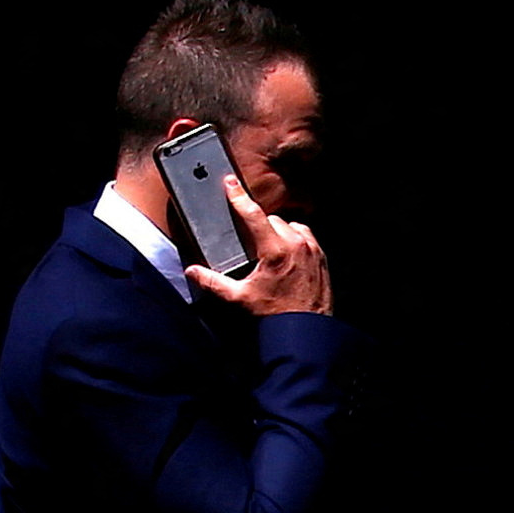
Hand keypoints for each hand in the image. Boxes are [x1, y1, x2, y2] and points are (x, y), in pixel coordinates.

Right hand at [189, 170, 331, 316]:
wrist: (306, 330)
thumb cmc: (275, 314)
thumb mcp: (240, 298)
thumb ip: (214, 282)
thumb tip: (192, 272)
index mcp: (274, 250)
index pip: (253, 214)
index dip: (239, 196)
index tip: (230, 183)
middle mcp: (295, 244)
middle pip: (272, 219)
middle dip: (260, 226)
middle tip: (252, 243)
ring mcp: (311, 248)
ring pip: (291, 225)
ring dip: (279, 231)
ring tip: (270, 249)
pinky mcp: (321, 256)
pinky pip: (306, 235)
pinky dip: (295, 238)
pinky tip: (288, 252)